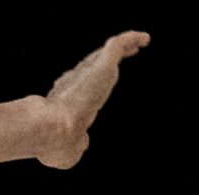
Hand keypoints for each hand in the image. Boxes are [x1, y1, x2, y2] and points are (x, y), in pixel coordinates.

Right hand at [36, 30, 150, 169]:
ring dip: (123, 46)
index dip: (87, 79)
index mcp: (63, 98)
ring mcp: (87, 71)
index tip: (97, 82)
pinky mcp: (102, 65)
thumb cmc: (57, 142)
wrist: (53, 130)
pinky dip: (131, 39)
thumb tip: (82, 146)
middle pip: (92, 64)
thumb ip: (76, 146)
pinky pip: (118, 45)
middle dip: (105, 58)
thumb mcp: (68, 151)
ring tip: (137, 44)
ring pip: (107, 52)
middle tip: (121, 54)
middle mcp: (73, 81)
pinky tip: (145, 39)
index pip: (77, 84)